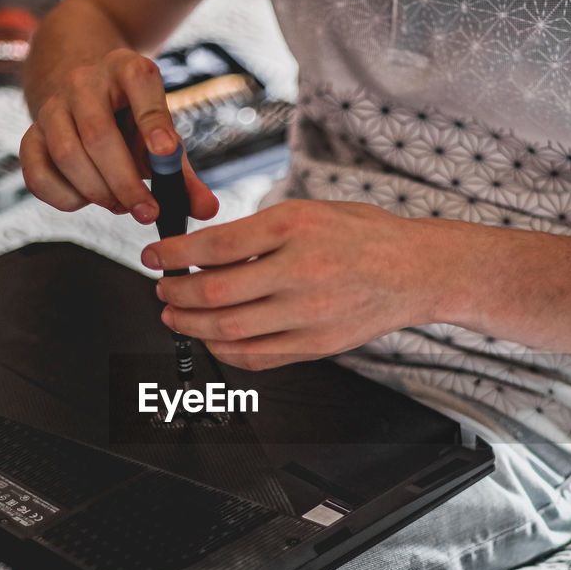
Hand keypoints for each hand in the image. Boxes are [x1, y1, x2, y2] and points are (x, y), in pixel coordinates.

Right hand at [19, 48, 218, 221]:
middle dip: (124, 181)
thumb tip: (207, 209)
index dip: (153, 121)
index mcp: (127, 70)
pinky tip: (86, 200)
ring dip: (96, 191)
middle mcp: (85, 82)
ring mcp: (52, 107)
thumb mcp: (160, 136)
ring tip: (119, 205)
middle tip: (147, 211)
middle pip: (98, 134)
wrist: (82, 92)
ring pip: (66, 154)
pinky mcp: (31, 135)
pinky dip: (65, 198)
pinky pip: (37, 173)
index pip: (141, 85)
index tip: (166, 153)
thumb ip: (182, 173)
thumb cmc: (130, 121)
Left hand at [144, 200, 446, 369]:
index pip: (216, 245)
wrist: (416, 271)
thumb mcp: (308, 212)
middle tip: (163, 291)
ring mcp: (309, 314)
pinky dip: (224, 350)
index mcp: (294, 226)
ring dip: (191, 326)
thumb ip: (257, 233)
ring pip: (229, 330)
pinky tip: (213, 339)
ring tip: (176, 317)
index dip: (175, 254)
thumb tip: (202, 254)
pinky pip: (256, 357)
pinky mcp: (317, 345)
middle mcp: (301, 271)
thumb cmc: (362, 236)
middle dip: (176, 295)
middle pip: (215, 293)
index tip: (154, 256)